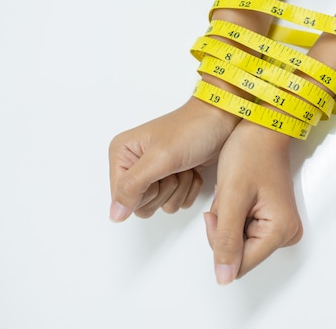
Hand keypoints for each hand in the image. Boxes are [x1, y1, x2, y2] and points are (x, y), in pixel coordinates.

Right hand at [108, 96, 239, 221]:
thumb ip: (133, 186)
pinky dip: (190, 189)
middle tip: (173, 168)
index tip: (158, 174)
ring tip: (184, 166)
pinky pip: (178, 202)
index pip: (122, 198)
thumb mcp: (159, 158)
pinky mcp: (173, 178)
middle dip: (164, 189)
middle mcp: (134, 164)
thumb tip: (115, 214)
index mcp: (122, 154)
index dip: (144, 192)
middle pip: (142, 205)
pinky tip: (192, 169)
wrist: (221, 120)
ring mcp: (155, 173)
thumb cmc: (192, 130)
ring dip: (180, 188)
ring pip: (162, 205)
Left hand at [203, 120, 302, 284]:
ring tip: (233, 194)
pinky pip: (243, 231)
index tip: (222, 210)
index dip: (220, 239)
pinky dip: (233, 215)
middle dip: (225, 228)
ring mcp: (281, 227)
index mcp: (281, 231)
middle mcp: (286, 234)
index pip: (239, 263)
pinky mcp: (273, 220)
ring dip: (227, 220)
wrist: (260, 130)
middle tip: (228, 198)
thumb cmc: (250, 153)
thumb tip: (224, 278)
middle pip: (240, 254)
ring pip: (238, 243)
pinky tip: (238, 195)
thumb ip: (227, 241)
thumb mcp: (232, 198)